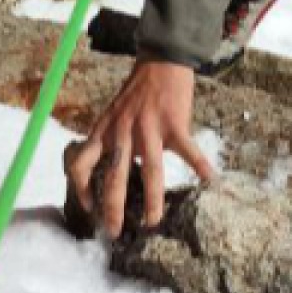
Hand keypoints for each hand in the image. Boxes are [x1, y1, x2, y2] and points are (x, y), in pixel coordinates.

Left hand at [64, 59, 213, 238]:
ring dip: (152, 200)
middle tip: (115, 231)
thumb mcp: (111, 115)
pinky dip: (200, 166)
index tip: (89, 208)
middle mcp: (123, 132)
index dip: (81, 189)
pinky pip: (188, 150)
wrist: (160, 61)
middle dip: (113, 208)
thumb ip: (109, 141)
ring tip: (153, 221)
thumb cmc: (136, 92)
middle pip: (114, 176)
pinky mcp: (174, 123)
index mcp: (105, 130)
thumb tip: (107, 173)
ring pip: (151, 171)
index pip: (82, 164)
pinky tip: (210, 181)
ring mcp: (149, 128)